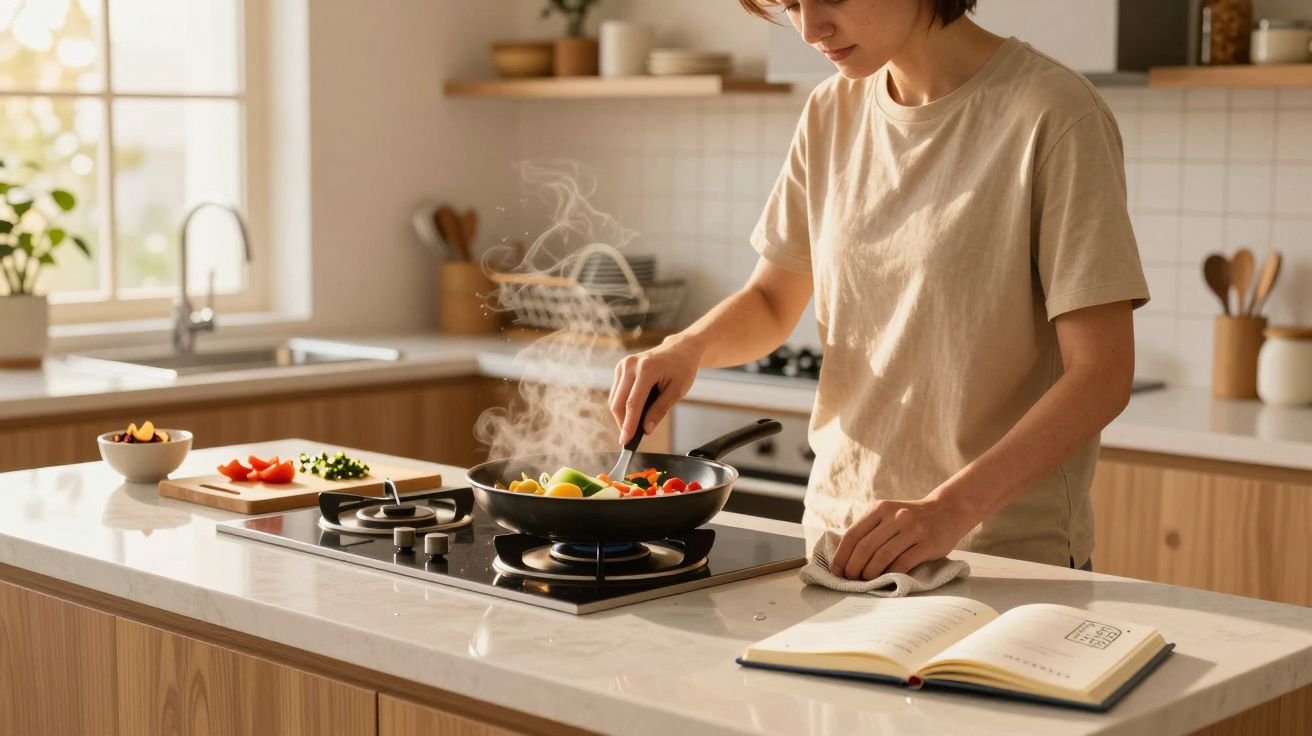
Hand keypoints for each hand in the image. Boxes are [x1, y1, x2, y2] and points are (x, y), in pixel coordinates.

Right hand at [609, 335, 704, 443]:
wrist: (680, 349)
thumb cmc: (682, 368)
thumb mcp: (677, 391)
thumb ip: (660, 410)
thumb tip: (646, 429)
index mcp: (646, 369)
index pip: (632, 403)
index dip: (628, 424)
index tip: (625, 440)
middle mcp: (630, 365)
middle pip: (618, 403)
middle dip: (623, 423)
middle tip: (631, 438)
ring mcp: (623, 365)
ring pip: (614, 399)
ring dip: (622, 415)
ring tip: (636, 423)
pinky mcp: (620, 368)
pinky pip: (616, 393)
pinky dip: (622, 405)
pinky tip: (635, 409)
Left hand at [829, 494, 977, 579]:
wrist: (947, 511)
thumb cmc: (911, 518)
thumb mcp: (888, 514)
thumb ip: (870, 528)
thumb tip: (844, 556)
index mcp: (880, 508)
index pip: (852, 534)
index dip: (841, 555)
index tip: (836, 570)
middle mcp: (895, 516)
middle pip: (865, 547)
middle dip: (853, 567)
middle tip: (850, 579)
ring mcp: (913, 529)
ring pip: (882, 556)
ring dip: (870, 573)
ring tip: (866, 580)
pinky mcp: (928, 543)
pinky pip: (903, 563)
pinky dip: (890, 573)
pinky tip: (886, 579)